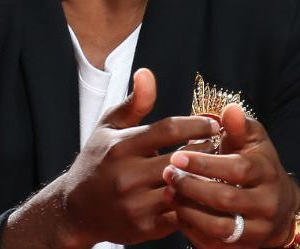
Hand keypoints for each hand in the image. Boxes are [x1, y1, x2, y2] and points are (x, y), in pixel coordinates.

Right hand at [6, 69, 220, 248]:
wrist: (76, 209)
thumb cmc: (97, 161)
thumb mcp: (108, 128)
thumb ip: (133, 104)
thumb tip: (147, 73)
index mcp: (120, 146)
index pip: (169, 129)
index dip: (196, 125)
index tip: (213, 125)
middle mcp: (126, 174)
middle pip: (182, 159)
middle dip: (206, 151)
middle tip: (223, 146)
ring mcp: (135, 202)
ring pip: (185, 189)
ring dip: (205, 179)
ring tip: (219, 170)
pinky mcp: (144, 227)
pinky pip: (181, 215)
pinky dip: (195, 204)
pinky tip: (203, 195)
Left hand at [163, 103, 299, 247]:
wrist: (275, 204)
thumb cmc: (254, 163)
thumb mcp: (251, 141)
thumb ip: (238, 126)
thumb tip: (229, 110)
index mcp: (266, 173)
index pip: (236, 169)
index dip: (205, 163)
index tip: (177, 156)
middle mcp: (266, 204)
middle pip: (226, 199)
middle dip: (192, 186)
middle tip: (167, 174)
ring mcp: (256, 229)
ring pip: (219, 226)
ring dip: (189, 210)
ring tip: (168, 193)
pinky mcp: (242, 246)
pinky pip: (214, 242)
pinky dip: (192, 229)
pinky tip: (176, 211)